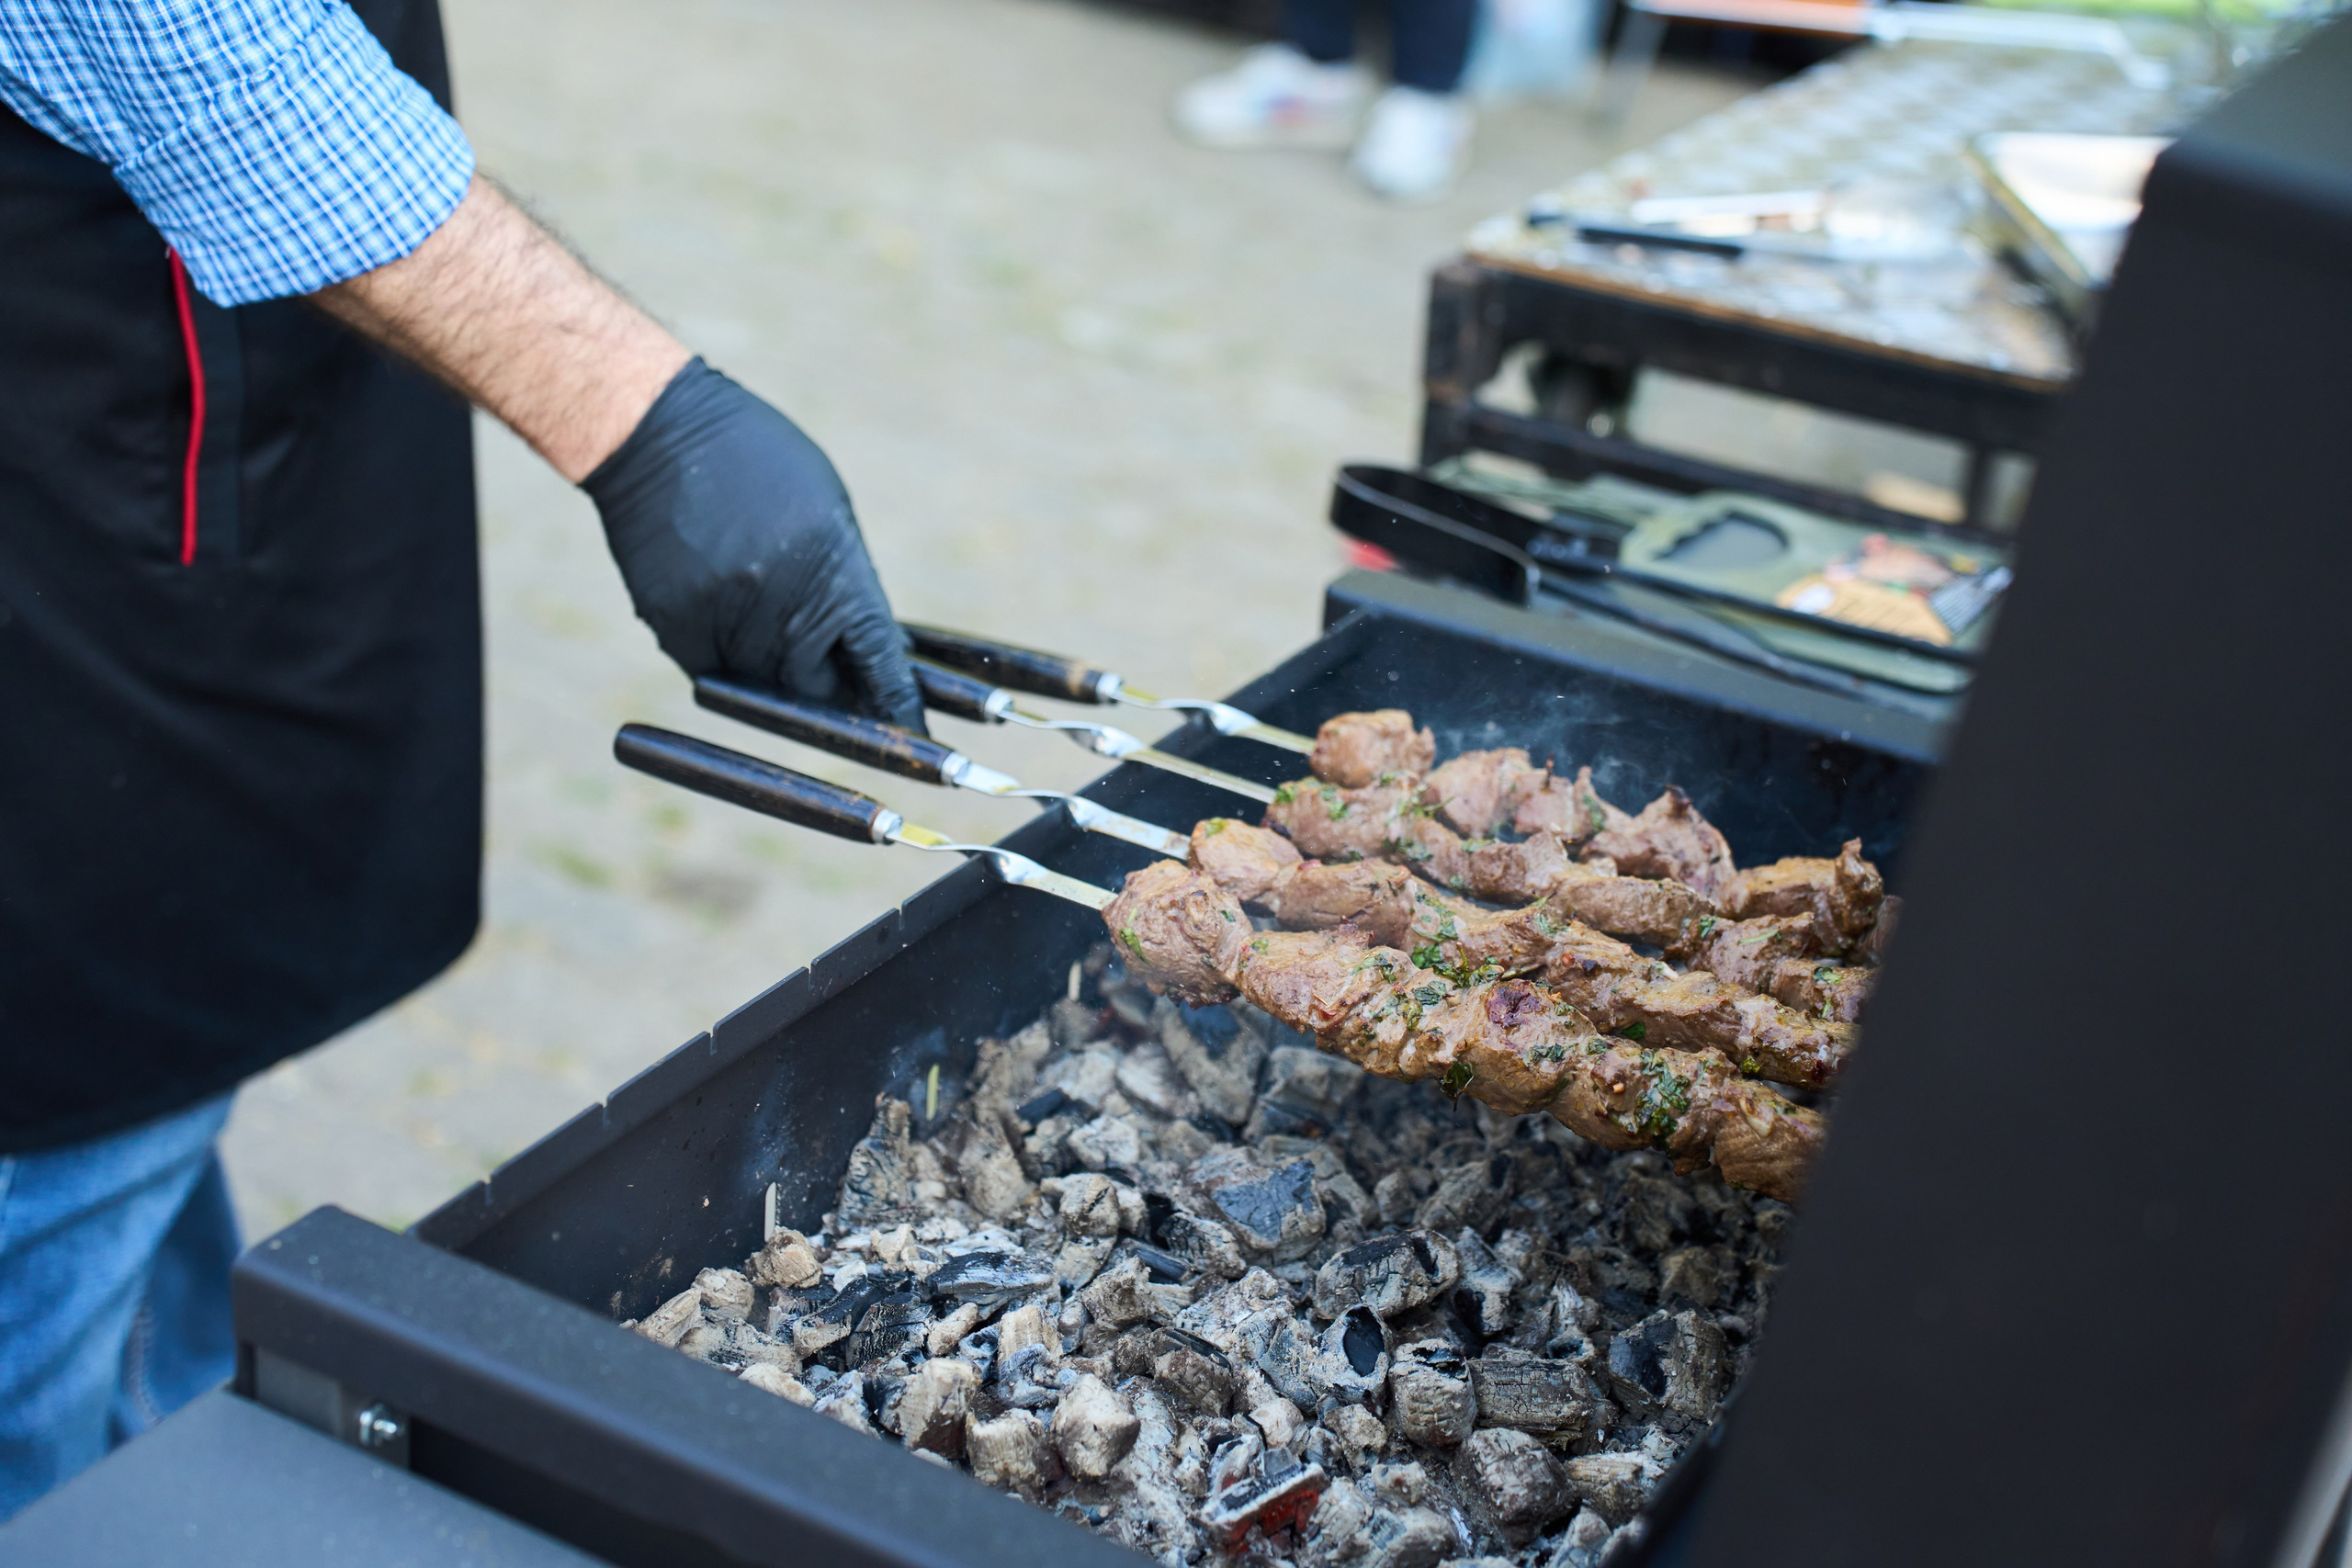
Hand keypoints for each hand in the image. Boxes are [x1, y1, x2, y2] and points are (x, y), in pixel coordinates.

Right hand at [583, 360, 924, 730]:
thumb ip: (848, 584)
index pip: (878, 662)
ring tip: (759, 608)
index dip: (898, 706)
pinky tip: (719, 601)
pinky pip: (713, 671)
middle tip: (830, 674)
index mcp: (834, 574)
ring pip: (762, 687)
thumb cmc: (756, 461)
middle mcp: (782, 607)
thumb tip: (868, 652)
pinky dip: (724, 651)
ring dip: (771, 665)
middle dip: (830, 691)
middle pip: (818, 692)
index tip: (913, 737)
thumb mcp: (829, 512)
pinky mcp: (675, 629)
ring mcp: (725, 622)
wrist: (657, 431)